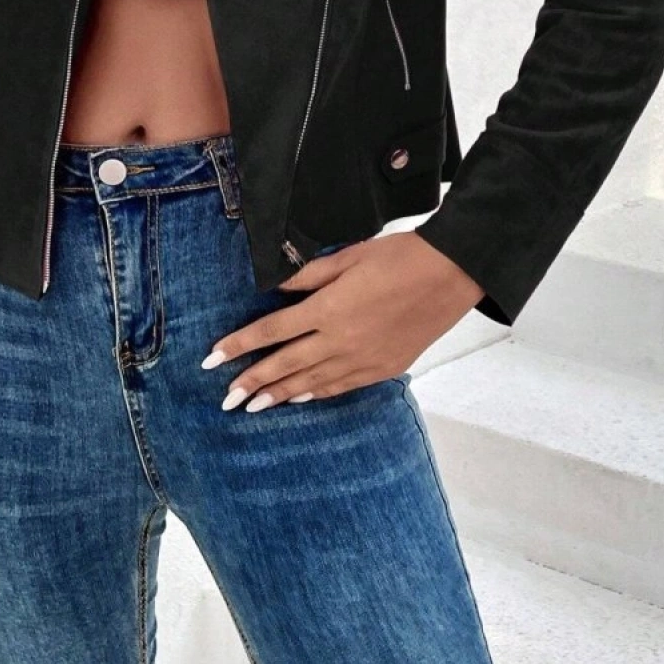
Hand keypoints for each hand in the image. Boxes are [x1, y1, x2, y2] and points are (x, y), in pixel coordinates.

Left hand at [202, 230, 484, 411]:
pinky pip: (341, 386)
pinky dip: (316, 394)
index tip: (212, 357)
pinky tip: (299, 399)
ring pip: (311, 383)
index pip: (272, 331)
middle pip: (286, 364)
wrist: (451, 274)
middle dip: (251, 381)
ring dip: (278, 395)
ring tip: (252, 407)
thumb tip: (275, 287)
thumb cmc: (399, 257)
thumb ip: (309, 276)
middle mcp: (341, 339)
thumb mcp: (348, 257)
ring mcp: (363, 359)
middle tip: (225, 399)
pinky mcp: (384, 368)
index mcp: (328, 308)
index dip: (239, 345)